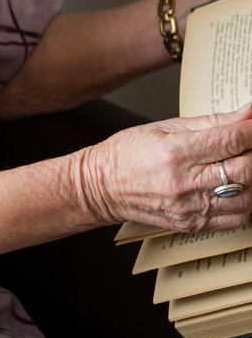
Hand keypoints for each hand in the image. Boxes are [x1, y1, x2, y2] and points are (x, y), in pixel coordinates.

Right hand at [77, 104, 251, 232]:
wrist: (100, 187)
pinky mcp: (192, 224)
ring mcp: (190, 207)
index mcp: (175, 152)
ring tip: (238, 165)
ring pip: (247, 196)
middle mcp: (184, 182)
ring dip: (251, 179)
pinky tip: (232, 187)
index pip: (231, 140)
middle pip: (245, 169)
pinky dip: (243, 201)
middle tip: (249, 145)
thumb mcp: (165, 127)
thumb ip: (211, 122)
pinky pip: (236, 217)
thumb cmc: (127, 153)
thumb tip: (247, 113)